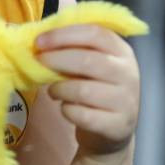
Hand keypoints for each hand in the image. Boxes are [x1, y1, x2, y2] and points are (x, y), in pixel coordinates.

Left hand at [36, 24, 139, 157]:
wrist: (111, 130)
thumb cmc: (94, 88)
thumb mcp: (91, 63)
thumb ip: (73, 47)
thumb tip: (35, 34)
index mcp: (122, 51)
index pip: (95, 33)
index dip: (64, 35)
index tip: (38, 41)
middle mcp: (129, 73)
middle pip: (87, 60)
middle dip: (56, 59)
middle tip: (38, 62)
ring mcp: (126, 100)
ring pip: (83, 90)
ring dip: (59, 88)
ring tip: (54, 90)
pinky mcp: (116, 125)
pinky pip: (81, 114)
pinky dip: (67, 110)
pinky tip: (67, 108)